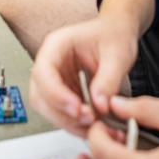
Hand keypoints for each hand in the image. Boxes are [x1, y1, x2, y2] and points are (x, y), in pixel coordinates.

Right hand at [29, 14, 140, 138]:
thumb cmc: (113, 35)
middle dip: (62, 112)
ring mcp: (55, 78)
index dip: (56, 94)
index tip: (76, 107)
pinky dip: (75, 123)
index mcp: (57, 45)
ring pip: (47, 107)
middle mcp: (51, 62)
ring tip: (93, 124)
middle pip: (40, 94)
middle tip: (88, 118)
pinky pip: (61, 112)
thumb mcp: (117, 55)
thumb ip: (108, 80)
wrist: (117, 33)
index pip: (43, 72)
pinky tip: (92, 124)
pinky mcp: (64, 92)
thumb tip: (99, 105)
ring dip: (68, 121)